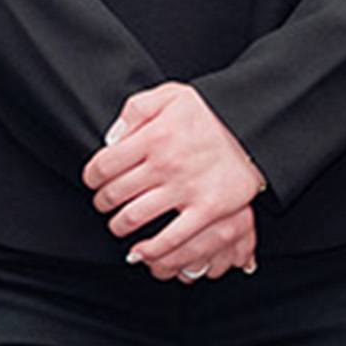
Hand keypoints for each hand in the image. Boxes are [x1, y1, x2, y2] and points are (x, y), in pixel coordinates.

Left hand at [83, 84, 265, 280]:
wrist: (254, 126)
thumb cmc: (211, 112)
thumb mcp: (171, 95)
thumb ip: (136, 109)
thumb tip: (110, 139)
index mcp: (155, 136)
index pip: (104, 164)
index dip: (91, 177)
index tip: (93, 181)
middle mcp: (166, 163)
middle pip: (114, 193)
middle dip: (102, 202)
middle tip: (104, 203)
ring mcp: (186, 189)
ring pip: (134, 218)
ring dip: (118, 226)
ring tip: (119, 224)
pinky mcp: (207, 210)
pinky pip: (170, 239)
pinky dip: (150, 250)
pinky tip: (141, 251)